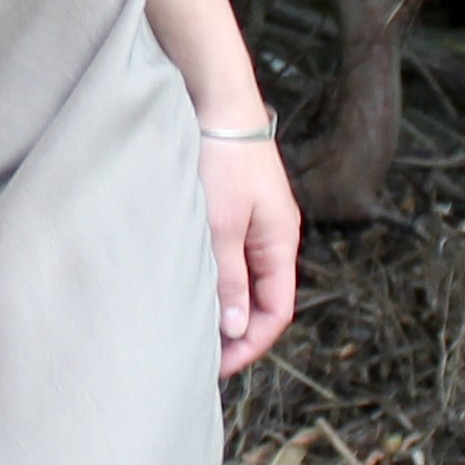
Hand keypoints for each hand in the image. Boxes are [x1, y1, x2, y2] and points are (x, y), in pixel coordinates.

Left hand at [199, 135, 299, 374]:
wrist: (214, 98)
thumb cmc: (221, 157)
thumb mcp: (221, 225)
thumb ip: (228, 278)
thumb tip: (235, 329)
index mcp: (280, 243)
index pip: (276, 312)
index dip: (250, 344)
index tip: (216, 367)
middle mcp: (271, 235)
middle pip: (260, 298)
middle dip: (234, 331)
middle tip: (197, 354)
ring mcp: (252, 219)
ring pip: (241, 277)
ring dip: (220, 303)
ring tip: (187, 325)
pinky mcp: (230, 205)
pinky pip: (226, 254)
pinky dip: (211, 276)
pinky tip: (184, 283)